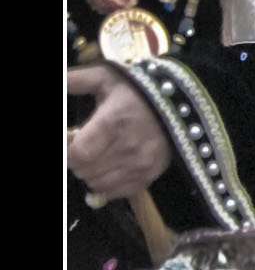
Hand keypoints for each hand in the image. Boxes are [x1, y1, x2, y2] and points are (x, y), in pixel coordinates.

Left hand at [67, 66, 176, 203]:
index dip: (66, 151)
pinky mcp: (149, 177)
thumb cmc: (136, 90)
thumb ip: (76, 79)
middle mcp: (128, 148)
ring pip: (96, 183)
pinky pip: (115, 193)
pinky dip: (106, 183)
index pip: (77, 155)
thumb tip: (59, 82)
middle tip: (83, 146)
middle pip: (83, 171)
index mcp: (113, 123)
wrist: (180, 103)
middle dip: (77, 160)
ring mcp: (140, 165)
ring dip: (90, 172)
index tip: (70, 141)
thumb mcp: (105, 77)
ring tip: (97, 155)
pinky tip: (110, 167)